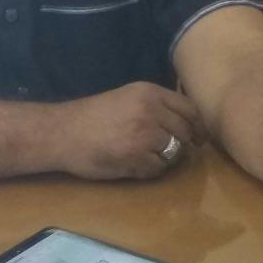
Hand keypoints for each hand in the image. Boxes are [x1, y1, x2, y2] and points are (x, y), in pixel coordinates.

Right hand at [59, 82, 204, 180]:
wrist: (62, 132)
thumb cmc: (92, 116)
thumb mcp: (127, 98)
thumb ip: (155, 106)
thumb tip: (186, 123)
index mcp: (150, 92)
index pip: (190, 109)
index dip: (198, 126)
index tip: (199, 137)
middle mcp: (151, 110)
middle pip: (186, 132)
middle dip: (182, 145)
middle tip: (169, 152)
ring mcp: (146, 134)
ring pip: (174, 152)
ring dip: (164, 158)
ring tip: (142, 156)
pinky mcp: (137, 156)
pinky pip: (157, 169)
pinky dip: (148, 170)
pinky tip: (131, 164)